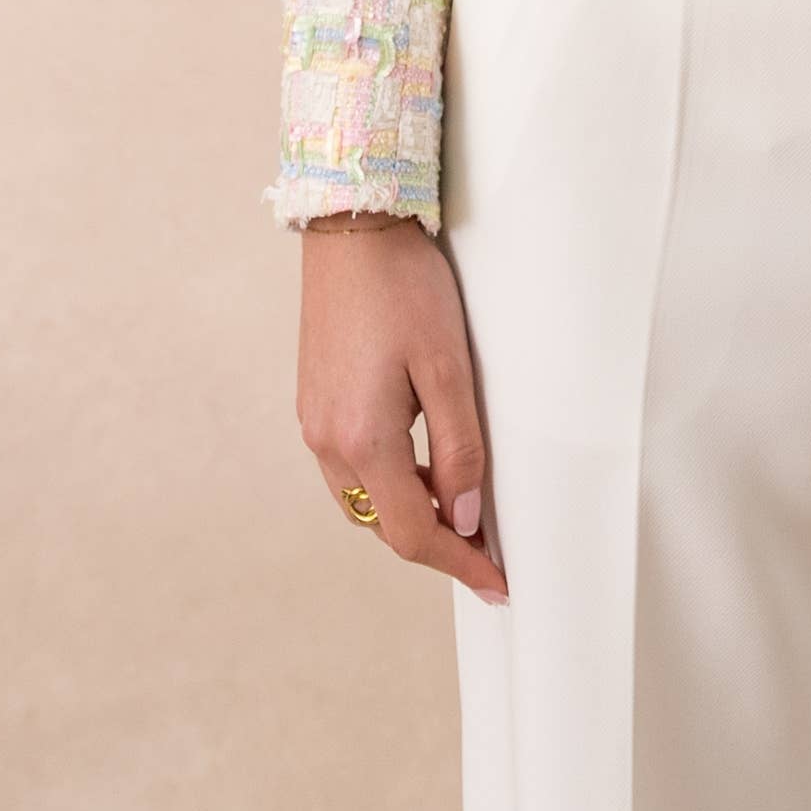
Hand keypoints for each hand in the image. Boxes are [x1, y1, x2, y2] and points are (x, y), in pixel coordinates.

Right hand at [297, 219, 509, 602]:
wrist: (351, 226)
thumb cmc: (404, 288)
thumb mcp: (448, 367)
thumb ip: (458, 447)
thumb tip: (463, 518)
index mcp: (363, 440)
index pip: (411, 533)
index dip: (457, 565)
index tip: (497, 584)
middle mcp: (328, 443)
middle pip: (384, 524)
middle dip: (435, 542)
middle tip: (485, 549)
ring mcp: (314, 422)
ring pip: (364, 500)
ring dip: (409, 512)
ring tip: (459, 504)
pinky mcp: (314, 401)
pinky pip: (351, 467)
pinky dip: (388, 480)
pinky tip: (421, 462)